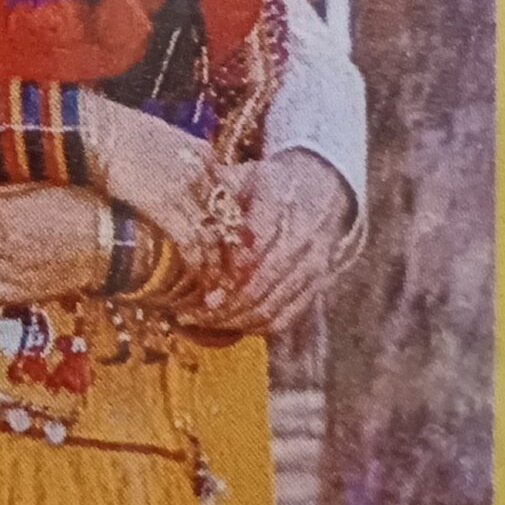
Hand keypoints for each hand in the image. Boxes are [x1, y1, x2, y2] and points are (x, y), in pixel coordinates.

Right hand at [81, 97, 228, 271]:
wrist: (98, 132)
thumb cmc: (119, 134)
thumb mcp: (161, 140)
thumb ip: (175, 161)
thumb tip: (170, 178)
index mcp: (203, 153)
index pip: (227, 191)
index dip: (227, 218)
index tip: (226, 237)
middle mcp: (201, 171)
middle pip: (226, 214)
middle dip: (230, 243)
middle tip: (230, 266)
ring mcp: (185, 188)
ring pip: (211, 232)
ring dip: (215, 260)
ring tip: (215, 279)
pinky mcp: (165, 205)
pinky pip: (191, 240)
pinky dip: (197, 261)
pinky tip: (198, 274)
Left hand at [204, 150, 354, 332]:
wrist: (318, 190)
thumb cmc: (267, 186)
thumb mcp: (242, 179)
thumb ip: (216, 198)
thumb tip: (186, 209)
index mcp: (278, 201)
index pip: (256, 242)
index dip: (231, 268)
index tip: (204, 285)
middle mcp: (300, 236)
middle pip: (261, 282)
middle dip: (224, 303)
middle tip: (190, 312)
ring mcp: (311, 265)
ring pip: (272, 305)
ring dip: (234, 319)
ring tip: (201, 320)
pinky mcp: (315, 286)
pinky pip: (285, 317)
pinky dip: (255, 326)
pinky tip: (228, 323)